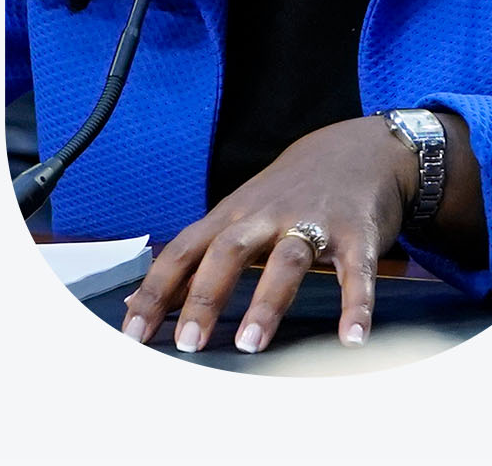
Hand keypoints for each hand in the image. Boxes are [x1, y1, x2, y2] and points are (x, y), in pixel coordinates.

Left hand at [121, 115, 417, 354]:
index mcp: (233, 215)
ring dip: (266, 301)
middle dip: (206, 297)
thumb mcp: (239, 213)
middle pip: (228, 252)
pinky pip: (355, 272)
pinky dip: (355, 305)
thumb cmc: (288, 191)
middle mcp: (267, 216)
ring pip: (286, 260)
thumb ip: (196, 256)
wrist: (358, 148)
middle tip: (188, 342)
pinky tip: (351, 337)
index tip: (133, 333)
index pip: (184, 252)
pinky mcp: (357, 234)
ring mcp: (313, 222)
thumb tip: (140, 301)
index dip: (157, 291)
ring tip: (252, 344)